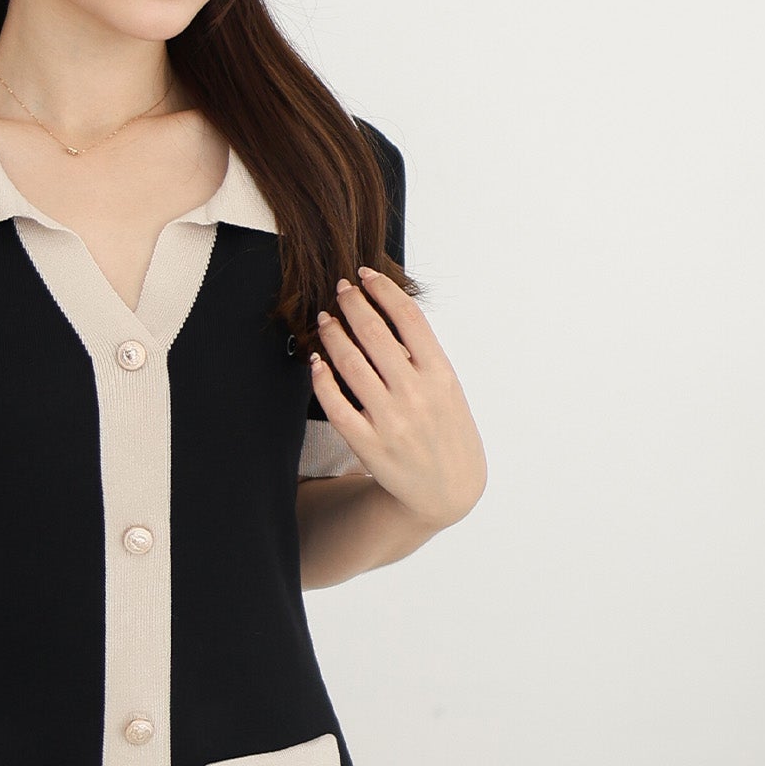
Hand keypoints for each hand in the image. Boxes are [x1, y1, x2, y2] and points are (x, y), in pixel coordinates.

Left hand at [310, 268, 486, 527]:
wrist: (448, 491)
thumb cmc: (447, 432)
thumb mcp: (448, 391)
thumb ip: (422, 356)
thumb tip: (386, 313)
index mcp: (441, 375)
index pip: (408, 318)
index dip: (383, 290)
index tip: (366, 274)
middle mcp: (416, 394)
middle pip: (375, 334)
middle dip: (352, 304)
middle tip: (339, 288)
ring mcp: (391, 420)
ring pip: (350, 363)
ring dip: (333, 334)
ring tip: (325, 319)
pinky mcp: (368, 444)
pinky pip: (336, 404)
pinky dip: (322, 378)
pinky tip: (316, 361)